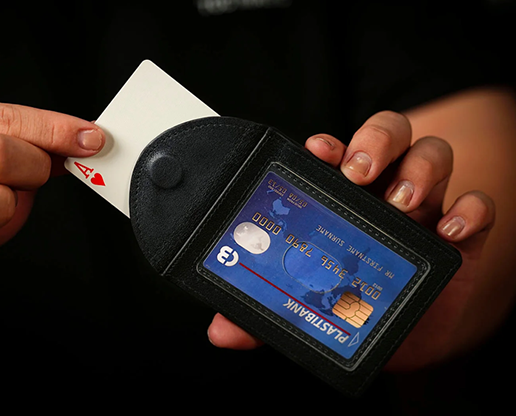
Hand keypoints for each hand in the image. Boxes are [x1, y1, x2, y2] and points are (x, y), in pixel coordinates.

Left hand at [206, 111, 495, 371]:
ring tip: (399, 201)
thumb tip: (223, 331)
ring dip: (417, 169)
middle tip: (358, 171)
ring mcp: (425, 206)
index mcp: (342, 196)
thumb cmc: (355, 301)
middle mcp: (383, 189)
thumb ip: (265, 312)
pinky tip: (449, 231)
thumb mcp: (306, 304)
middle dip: (373, 141)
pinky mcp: (462, 235)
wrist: (407, 333)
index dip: (327, 145)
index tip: (316, 151)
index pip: (335, 153)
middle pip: (387, 135)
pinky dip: (469, 211)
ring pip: (431, 155)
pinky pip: (477, 206)